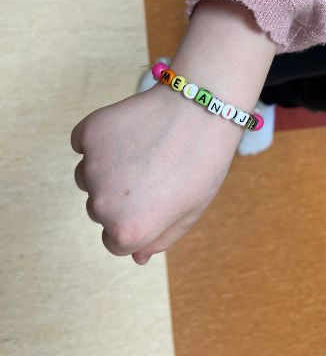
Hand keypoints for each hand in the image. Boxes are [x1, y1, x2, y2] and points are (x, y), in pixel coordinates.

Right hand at [70, 84, 242, 263]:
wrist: (202, 109)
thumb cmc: (202, 162)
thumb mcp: (190, 212)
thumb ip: (159, 239)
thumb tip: (136, 255)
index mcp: (128, 230)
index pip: (115, 241)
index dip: (138, 221)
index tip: (156, 199)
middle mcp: (102, 205)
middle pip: (99, 210)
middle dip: (121, 197)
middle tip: (153, 171)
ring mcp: (92, 167)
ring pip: (87, 177)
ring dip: (106, 169)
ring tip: (143, 149)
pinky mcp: (89, 134)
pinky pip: (83, 143)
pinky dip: (98, 139)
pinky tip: (128, 131)